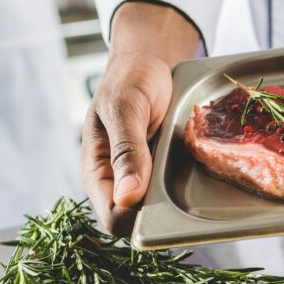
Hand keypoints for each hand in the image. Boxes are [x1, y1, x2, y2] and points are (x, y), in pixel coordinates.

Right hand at [81, 2, 199, 234]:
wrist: (147, 63)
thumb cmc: (130, 82)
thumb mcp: (126, 110)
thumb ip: (126, 152)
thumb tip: (127, 198)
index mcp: (96, 171)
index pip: (111, 218)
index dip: (136, 220)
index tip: (162, 202)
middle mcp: (113, 181)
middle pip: (134, 220)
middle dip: (158, 213)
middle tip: (180, 185)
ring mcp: (135, 178)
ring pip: (153, 209)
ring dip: (171, 202)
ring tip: (184, 175)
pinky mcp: (155, 171)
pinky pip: (166, 191)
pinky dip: (178, 187)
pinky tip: (188, 171)